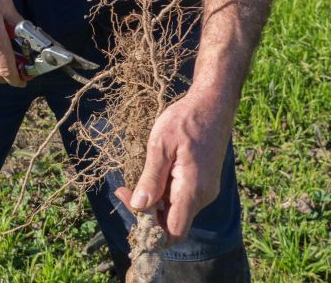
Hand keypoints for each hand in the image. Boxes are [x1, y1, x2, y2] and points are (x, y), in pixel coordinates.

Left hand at [114, 91, 233, 244]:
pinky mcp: (203, 182)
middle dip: (146, 212)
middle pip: (171, 222)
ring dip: (154, 201)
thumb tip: (139, 206)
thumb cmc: (185, 121)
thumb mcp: (160, 146)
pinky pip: (181, 198)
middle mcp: (202, 196)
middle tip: (124, 189)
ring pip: (175, 210)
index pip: (172, 232)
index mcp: (192, 191)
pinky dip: (163, 193)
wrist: (212, 105)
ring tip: (136, 179)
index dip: (149, 228)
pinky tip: (153, 174)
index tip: (129, 200)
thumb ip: (151, 178)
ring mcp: (204, 190)